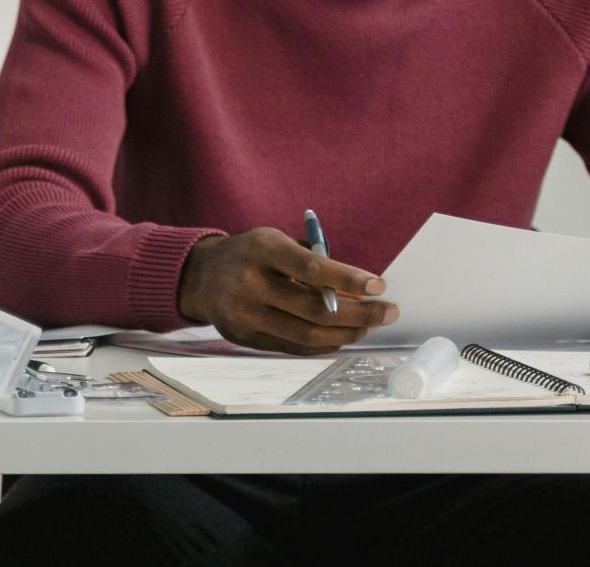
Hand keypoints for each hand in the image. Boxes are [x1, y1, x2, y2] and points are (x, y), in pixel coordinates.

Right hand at [175, 228, 397, 355]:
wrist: (201, 276)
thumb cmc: (252, 254)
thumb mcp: (277, 241)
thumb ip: (314, 260)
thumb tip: (360, 287)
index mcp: (261, 250)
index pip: (310, 268)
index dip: (347, 278)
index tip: (378, 284)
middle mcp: (250, 284)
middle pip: (313, 309)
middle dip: (359, 313)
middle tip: (388, 312)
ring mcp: (246, 316)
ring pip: (306, 334)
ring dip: (347, 332)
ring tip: (370, 325)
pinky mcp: (246, 338)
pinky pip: (293, 347)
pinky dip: (324, 343)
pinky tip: (343, 335)